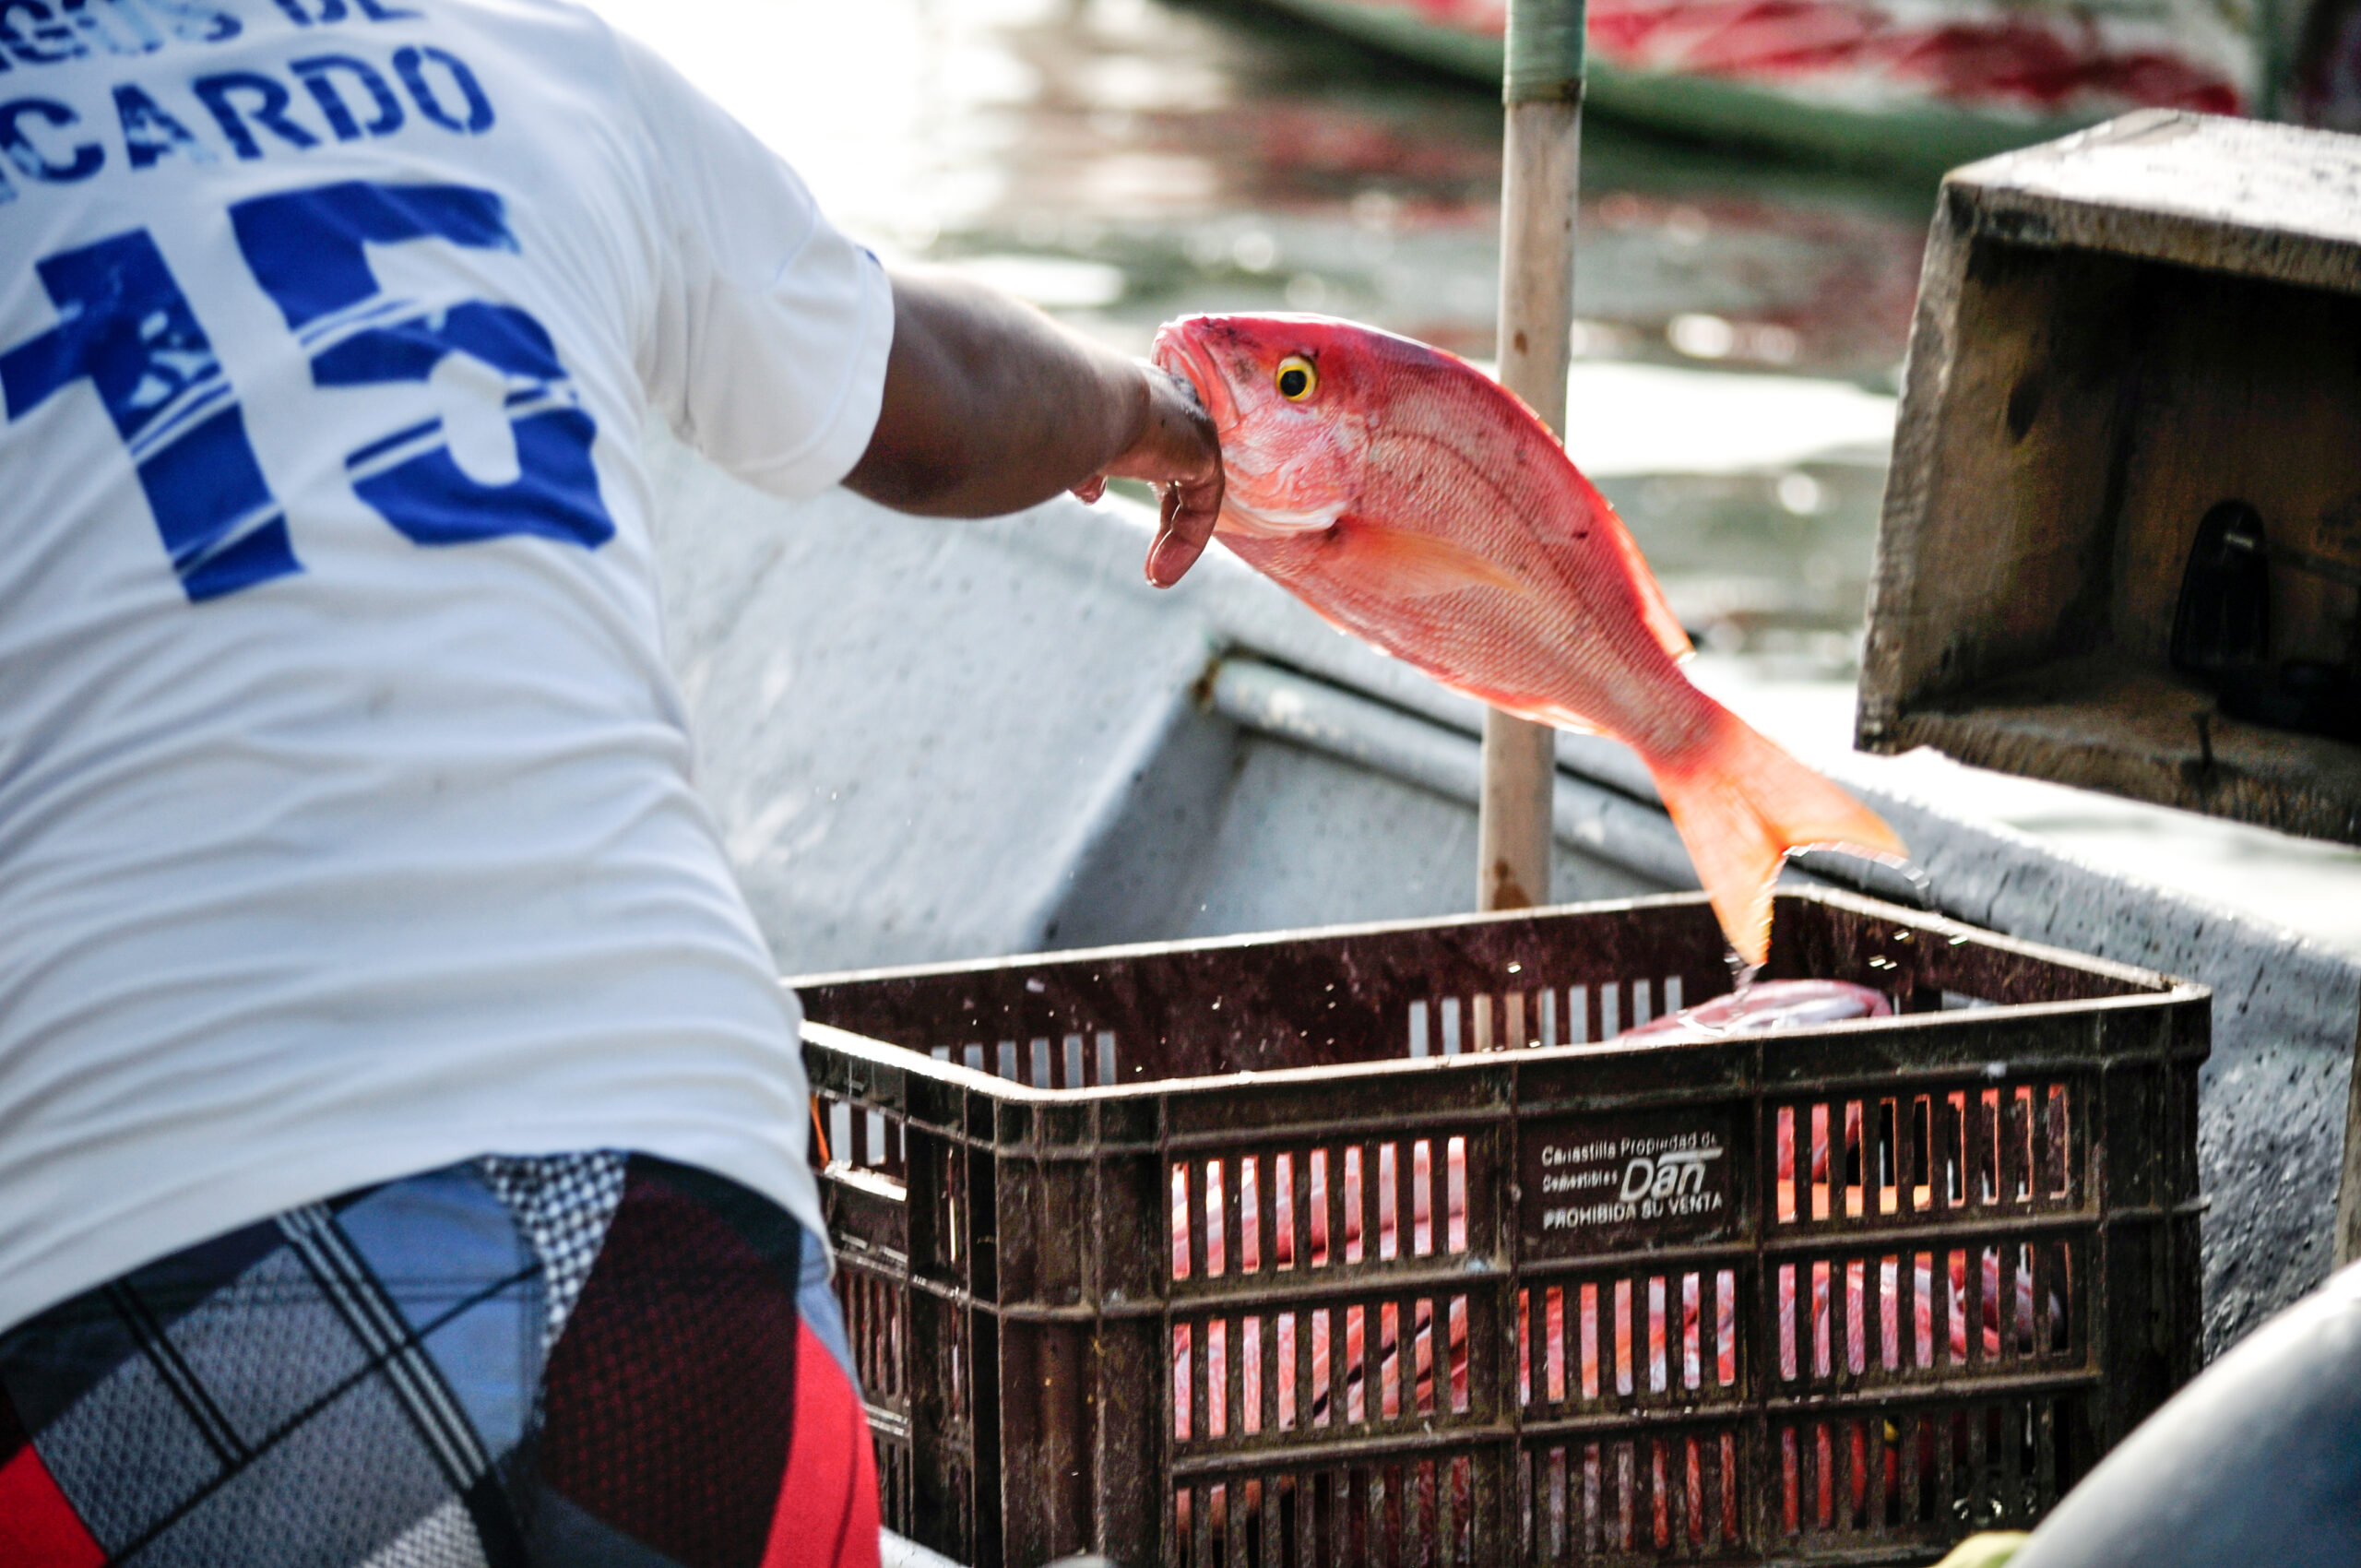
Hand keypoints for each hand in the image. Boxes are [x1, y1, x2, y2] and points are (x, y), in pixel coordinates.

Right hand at [1072, 364, 1223, 587]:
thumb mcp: (1067, 441)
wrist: (1077, 398)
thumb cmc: (1057, 414)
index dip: (1135, 471)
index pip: (1149, 433)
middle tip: (1152, 557)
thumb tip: (1092, 493)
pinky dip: (1184, 543)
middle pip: (1179, 466)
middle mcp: (1170, 401)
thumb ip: (1085, 464)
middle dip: (1168, 515)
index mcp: (1136, 390)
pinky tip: (1158, 573)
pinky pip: (1203, 508)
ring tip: (1155, 576)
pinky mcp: (1203, 453)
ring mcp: (1191, 426)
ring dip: (1175, 538)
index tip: (1100, 496)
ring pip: (1193, 493)